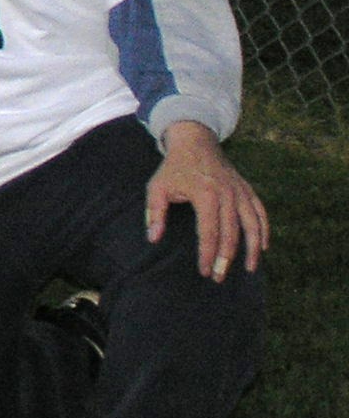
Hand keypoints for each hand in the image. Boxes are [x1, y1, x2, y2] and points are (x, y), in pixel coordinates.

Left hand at [148, 121, 266, 279]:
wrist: (194, 140)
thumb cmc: (174, 167)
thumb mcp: (157, 186)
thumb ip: (155, 213)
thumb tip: (153, 238)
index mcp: (204, 194)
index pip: (208, 232)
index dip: (207, 254)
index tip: (204, 271)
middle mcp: (227, 194)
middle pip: (231, 233)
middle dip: (226, 258)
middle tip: (219, 277)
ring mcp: (239, 191)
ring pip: (252, 225)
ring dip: (252, 249)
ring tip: (249, 268)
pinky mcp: (247, 189)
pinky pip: (260, 213)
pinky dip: (264, 230)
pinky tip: (263, 247)